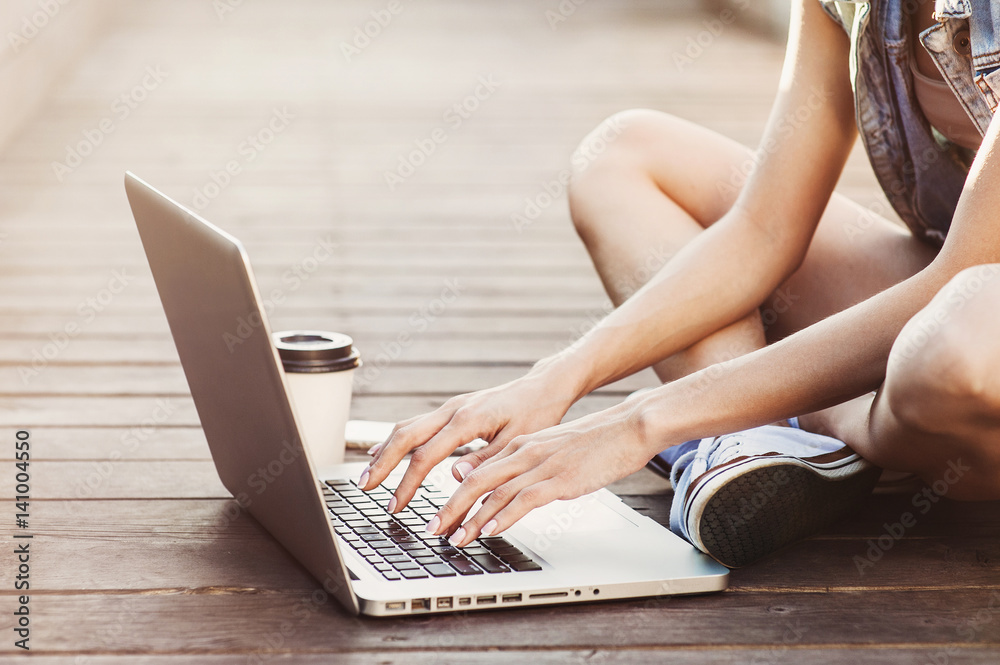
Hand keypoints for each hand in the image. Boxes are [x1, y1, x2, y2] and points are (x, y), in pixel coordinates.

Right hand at [359, 365, 581, 513]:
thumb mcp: (517, 441)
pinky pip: (417, 425)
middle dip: (383, 464)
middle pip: (405, 436)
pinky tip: (383, 452)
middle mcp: (452, 410)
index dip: (408, 483)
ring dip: (385, 452)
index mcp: (467, 419)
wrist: (542, 388)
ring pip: (407, 427)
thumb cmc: (536, 414)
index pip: (427, 455)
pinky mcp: (451, 411)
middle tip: (365, 488)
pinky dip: (397, 440)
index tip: (396, 505)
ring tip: (368, 476)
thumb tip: (455, 476)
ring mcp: (449, 408)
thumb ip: (486, 460)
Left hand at [426, 399, 659, 546]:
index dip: (452, 494)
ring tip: (454, 538)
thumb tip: (506, 488)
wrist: (627, 426)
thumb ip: (526, 466)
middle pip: (475, 481)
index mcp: (520, 445)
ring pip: (494, 491)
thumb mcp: (552, 451)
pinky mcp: (560, 478)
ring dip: (470, 518)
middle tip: (432, 530)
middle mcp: (524, 452)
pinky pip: (524, 498)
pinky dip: (502, 516)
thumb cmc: (594, 442)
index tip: (438, 514)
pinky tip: (490, 531)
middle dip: (450, 508)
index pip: (476, 470)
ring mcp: (541, 464)